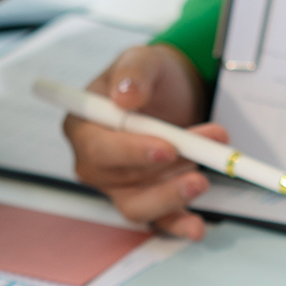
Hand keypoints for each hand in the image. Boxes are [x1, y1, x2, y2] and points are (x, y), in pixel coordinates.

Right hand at [63, 44, 219, 238]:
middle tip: (201, 155)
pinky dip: (177, 225)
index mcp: (83, 127)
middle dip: (164, 172)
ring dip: (171, 197)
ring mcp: (119, 187)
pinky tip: (196, 226)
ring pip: (138, 206)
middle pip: (120, 182)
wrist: (171, 93)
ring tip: (203, 180)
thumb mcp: (142, 59)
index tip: (168, 148)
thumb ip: (133, 72)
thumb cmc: (148, 78)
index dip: (132, 153)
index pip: (99, 150)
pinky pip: (158, 220)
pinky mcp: (145, 200)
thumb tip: (126, 95)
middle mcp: (95, 164)